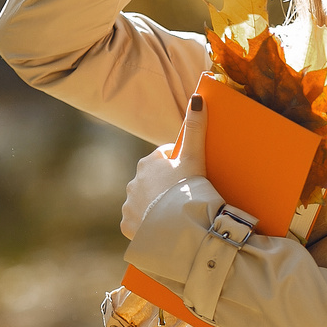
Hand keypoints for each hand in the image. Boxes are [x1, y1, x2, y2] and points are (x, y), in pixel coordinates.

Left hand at [121, 95, 207, 238]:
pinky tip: (162, 226)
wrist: (179, 228)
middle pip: (153, 178)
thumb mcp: (194, 157)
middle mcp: (134, 181)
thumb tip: (197, 98)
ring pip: (144, 199)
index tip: (192, 172)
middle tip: (186, 193)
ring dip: (156, 203)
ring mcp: (130, 204)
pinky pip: (138, 221)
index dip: (179, 162)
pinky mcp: (128, 226)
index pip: (164, 156)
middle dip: (166, 183)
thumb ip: (196, 128)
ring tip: (175, 212)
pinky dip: (148, 222)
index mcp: (148, 163)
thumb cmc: (188, 189)